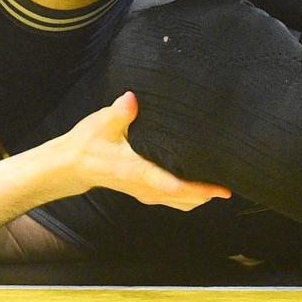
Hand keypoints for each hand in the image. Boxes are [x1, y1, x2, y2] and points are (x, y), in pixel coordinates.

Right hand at [51, 93, 230, 209]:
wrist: (72, 165)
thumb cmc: (87, 144)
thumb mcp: (102, 124)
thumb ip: (119, 112)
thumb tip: (132, 98)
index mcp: (139, 172)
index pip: (175, 187)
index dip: (200, 190)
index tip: (222, 189)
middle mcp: (145, 188)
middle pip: (184, 200)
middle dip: (208, 194)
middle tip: (230, 182)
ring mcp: (144, 193)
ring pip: (179, 202)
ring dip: (200, 196)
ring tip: (219, 183)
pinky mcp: (142, 191)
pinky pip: (172, 199)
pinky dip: (188, 195)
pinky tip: (197, 182)